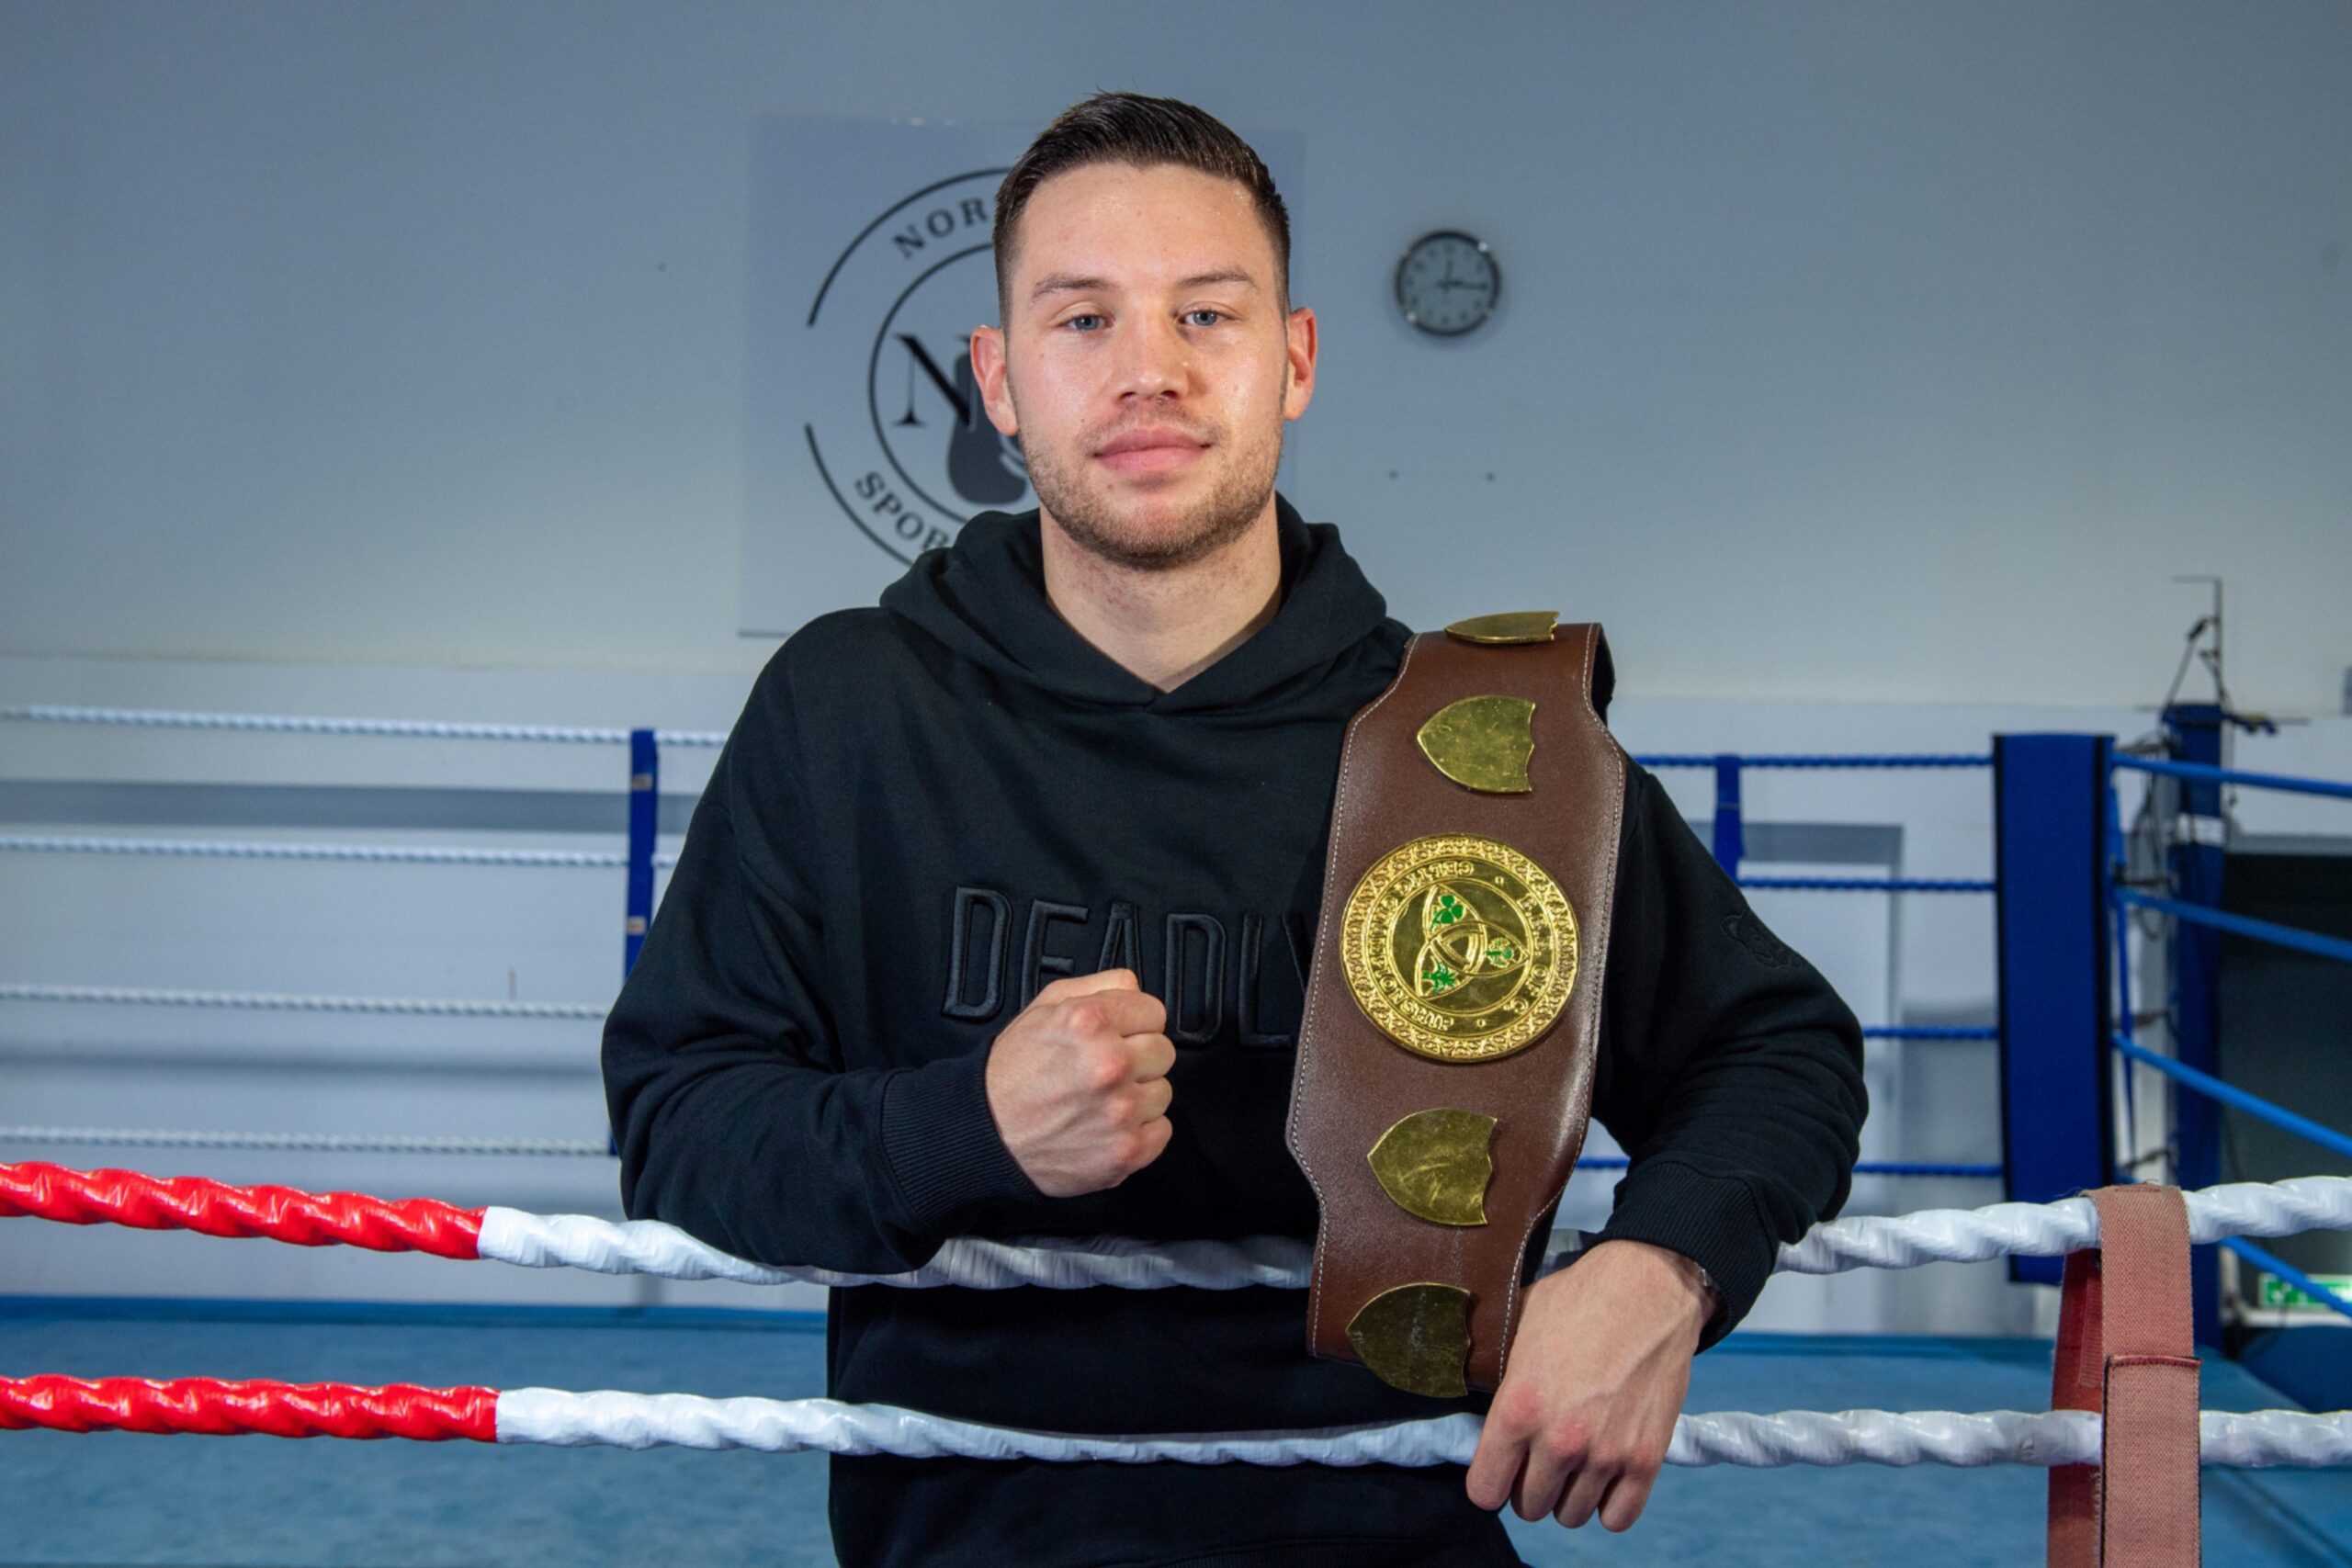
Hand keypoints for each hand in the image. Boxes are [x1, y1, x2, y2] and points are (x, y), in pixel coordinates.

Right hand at [983, 969, 1174, 1196]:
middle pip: (1163, 1051)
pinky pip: (1162, 1130)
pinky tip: (1106, 1125)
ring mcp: (1121, 1111)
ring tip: (1099, 1100)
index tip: (1117, 1036)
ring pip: (1163, 1092)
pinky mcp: (1126, 1151)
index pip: (1154, 1012)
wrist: (984, 1133)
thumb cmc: (1012, 1073)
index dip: (1134, 1023)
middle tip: (1103, 1070)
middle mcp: (1110, 1064)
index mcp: (1090, 1022)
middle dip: (1137, 1058)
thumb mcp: (1043, 1008)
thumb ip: (1097, 986)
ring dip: (1137, 1095)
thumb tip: (1135, 987)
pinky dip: (1139, 1130)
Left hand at [1465, 1239, 1715, 1532]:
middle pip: (1529, 1506)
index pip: (1484, 1491)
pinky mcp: (1646, 1459)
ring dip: (1568, 1495)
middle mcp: (1559, 1441)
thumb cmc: (1579, 1300)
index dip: (1488, 1482)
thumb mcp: (1520, 1328)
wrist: (1649, 1287)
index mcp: (1518, 1408)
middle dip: (1528, 1486)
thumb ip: (1500, 1375)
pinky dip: (1608, 1505)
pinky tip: (1604, 1477)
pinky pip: (1618, 1518)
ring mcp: (1605, 1454)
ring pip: (1571, 1515)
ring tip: (1572, 1465)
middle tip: (1538, 1460)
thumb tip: (1477, 1394)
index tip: (1498, 1469)